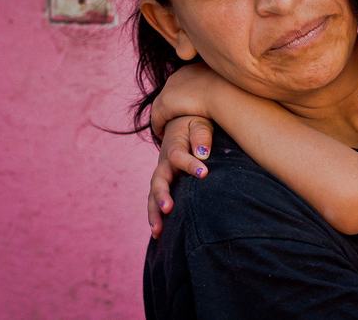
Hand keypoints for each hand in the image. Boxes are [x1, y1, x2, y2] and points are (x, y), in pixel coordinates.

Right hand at [147, 115, 213, 238]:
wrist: (179, 123)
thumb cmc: (194, 123)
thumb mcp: (200, 122)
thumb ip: (202, 135)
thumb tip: (204, 153)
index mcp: (173, 147)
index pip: (178, 156)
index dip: (190, 164)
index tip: (204, 173)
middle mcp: (163, 164)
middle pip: (158, 180)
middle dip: (163, 195)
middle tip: (169, 208)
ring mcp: (161, 176)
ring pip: (153, 196)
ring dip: (154, 213)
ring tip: (158, 230)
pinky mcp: (163, 185)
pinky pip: (156, 202)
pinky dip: (156, 217)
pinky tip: (158, 235)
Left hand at [150, 63, 225, 137]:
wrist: (224, 92)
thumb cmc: (233, 90)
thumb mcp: (229, 83)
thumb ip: (224, 86)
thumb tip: (230, 91)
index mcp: (194, 68)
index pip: (185, 81)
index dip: (187, 94)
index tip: (190, 105)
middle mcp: (179, 75)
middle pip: (171, 92)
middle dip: (173, 104)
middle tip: (177, 118)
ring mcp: (170, 89)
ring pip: (162, 106)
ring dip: (164, 117)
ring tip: (167, 129)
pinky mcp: (164, 104)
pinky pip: (158, 118)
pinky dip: (159, 127)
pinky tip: (163, 134)